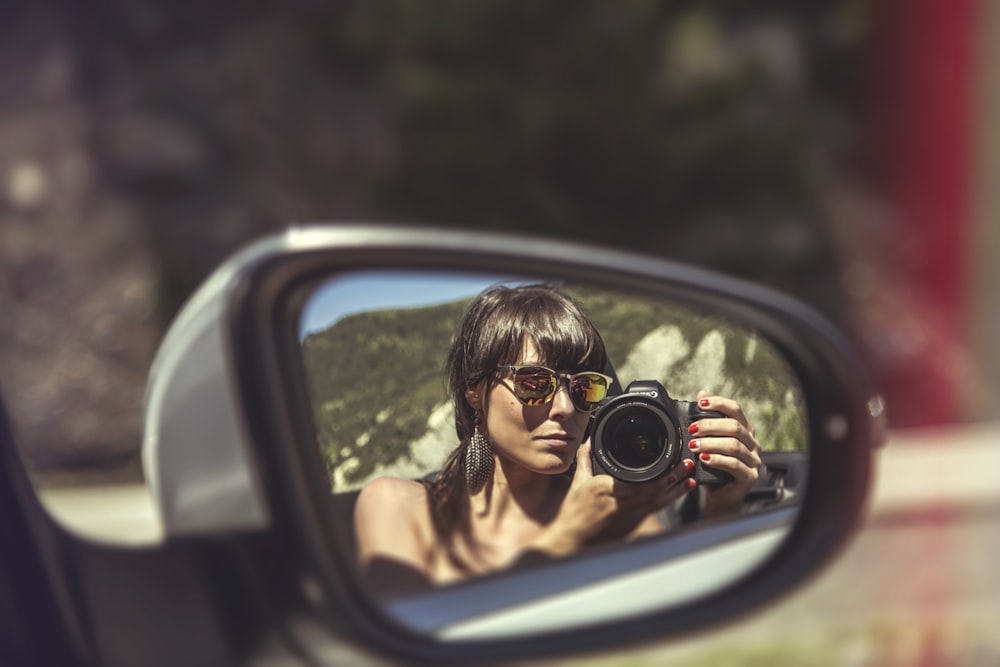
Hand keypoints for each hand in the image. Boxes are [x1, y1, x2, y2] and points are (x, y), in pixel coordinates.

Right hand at [532, 441, 694, 555]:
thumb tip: (591, 440)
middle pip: (658, 489)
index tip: (671, 457)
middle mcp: (624, 504)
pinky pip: (656, 510)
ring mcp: (632, 516)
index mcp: (609, 490)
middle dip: (675, 475)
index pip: (643, 479)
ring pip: (661, 501)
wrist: (574, 540)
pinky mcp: (634, 524)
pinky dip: (669, 499)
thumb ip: (586, 457)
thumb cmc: (574, 514)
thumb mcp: (578, 481)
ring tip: (689, 475)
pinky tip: (678, 491)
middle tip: (687, 462)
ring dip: (677, 488)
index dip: (663, 470)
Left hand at [690, 390, 761, 517]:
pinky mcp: (749, 477)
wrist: (720, 494)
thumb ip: (707, 419)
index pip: (736, 410)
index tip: (701, 403)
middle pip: (734, 427)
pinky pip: (734, 465)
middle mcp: (752, 443)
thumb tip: (701, 394)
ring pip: (734, 445)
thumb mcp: (708, 440)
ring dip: (711, 443)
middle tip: (692, 429)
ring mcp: (753, 461)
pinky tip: (704, 459)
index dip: (719, 403)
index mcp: (744, 430)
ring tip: (693, 445)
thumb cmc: (714, 466)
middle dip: (710, 425)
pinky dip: (717, 460)